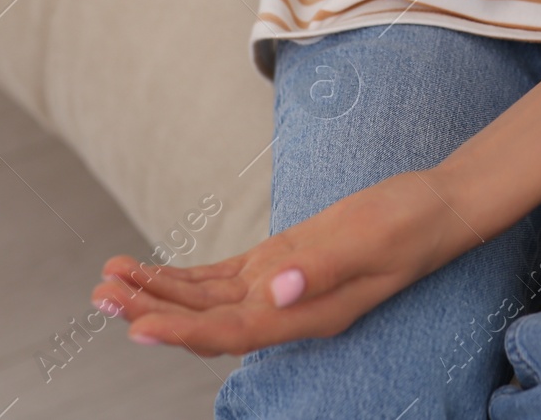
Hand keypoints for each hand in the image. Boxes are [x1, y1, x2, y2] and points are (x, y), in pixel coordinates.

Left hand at [90, 171, 476, 355]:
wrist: (438, 207)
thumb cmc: (411, 222)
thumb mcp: (372, 239)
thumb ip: (324, 268)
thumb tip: (274, 291)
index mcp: (308, 313)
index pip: (233, 332)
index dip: (182, 333)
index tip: (136, 325)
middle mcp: (287, 309)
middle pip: (206, 322)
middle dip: (151, 311)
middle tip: (101, 292)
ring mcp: (282, 288)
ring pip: (207, 301)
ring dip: (157, 294)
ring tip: (108, 280)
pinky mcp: (281, 263)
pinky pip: (221, 279)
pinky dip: (183, 277)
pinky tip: (149, 272)